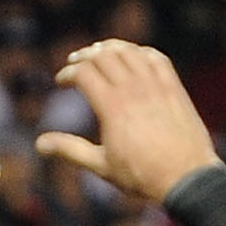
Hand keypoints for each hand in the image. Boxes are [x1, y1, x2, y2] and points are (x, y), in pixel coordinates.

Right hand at [34, 40, 220, 206]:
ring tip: (100, 54)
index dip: (67, 74)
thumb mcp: (101, 165)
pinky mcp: (173, 86)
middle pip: (103, 55)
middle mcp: (133, 88)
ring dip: (110, 48)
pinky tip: (133, 57)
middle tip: (76, 63)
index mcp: (112, 106)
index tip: (61, 82)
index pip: (83, 73)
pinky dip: (139, 52)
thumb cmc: (141, 176)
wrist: (185, 177)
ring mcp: (155, 84)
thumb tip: (40, 144)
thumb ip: (70, 150)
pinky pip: (155, 57)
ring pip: (128, 51)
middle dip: (84, 56)